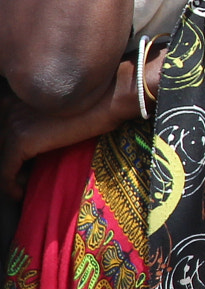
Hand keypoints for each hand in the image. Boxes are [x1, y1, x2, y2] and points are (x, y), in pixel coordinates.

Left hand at [0, 63, 138, 215]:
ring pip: (0, 157)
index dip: (8, 145)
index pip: (2, 125)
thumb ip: (40, 116)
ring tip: (23, 183)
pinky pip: (6, 170)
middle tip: (23, 173)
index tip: (21, 159)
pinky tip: (19, 193)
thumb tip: (36, 140)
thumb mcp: (60, 105)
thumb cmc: (95, 102)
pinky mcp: (21, 140)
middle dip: (8, 159)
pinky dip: (10, 185)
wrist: (109, 99)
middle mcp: (8, 107)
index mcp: (16, 94)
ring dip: (9, 173)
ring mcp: (13, 123)